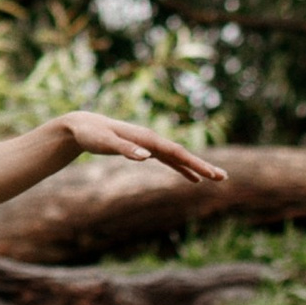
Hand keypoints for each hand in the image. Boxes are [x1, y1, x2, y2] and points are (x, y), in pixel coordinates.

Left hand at [58, 112, 225, 187]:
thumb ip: (125, 149)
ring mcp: (149, 145)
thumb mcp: (105, 143)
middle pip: (182, 154)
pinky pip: (169, 161)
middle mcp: (151, 140)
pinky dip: (182, 169)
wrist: (82, 125)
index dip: (194, 164)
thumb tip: (146, 157)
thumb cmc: (92, 134)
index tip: (210, 174)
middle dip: (202, 166)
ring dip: (196, 168)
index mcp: (146, 138)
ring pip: (178, 158)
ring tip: (215, 178)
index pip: (175, 152)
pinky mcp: (144, 150)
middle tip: (223, 177)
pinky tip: (192, 179)